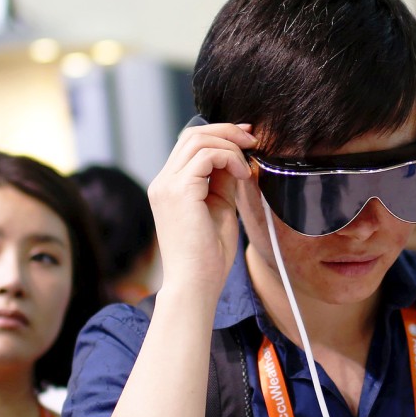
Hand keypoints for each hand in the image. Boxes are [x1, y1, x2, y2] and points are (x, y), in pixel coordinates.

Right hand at [147, 122, 256, 298]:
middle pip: (192, 134)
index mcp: (169, 186)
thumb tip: (239, 157)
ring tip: (247, 164)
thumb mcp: (221, 208)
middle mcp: (162, 182)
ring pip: (198, 139)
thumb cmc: (209, 257)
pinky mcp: (179, 191)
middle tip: (253, 139)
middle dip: (227, 131)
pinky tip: (242, 175)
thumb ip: (225, 182)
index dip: (220, 135)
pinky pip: (206, 156)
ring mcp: (167, 185)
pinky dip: (229, 158)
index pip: (190, 145)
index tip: (247, 139)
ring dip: (230, 145)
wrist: (195, 285)